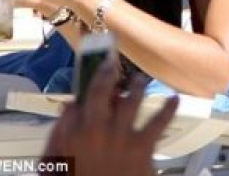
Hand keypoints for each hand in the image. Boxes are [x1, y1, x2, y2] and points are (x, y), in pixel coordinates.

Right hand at [42, 58, 177, 175]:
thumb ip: (57, 139)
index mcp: (70, 135)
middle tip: (110, 62)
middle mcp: (94, 129)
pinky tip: (173, 100)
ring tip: (140, 80)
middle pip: (100, 91)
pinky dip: (168, 109)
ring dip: (136, 86)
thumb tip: (67, 110)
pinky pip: (158, 122)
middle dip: (105, 72)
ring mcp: (120, 136)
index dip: (82, 90)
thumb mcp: (54, 167)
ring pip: (131, 100)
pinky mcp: (142, 148)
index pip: (75, 103)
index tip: (88, 78)